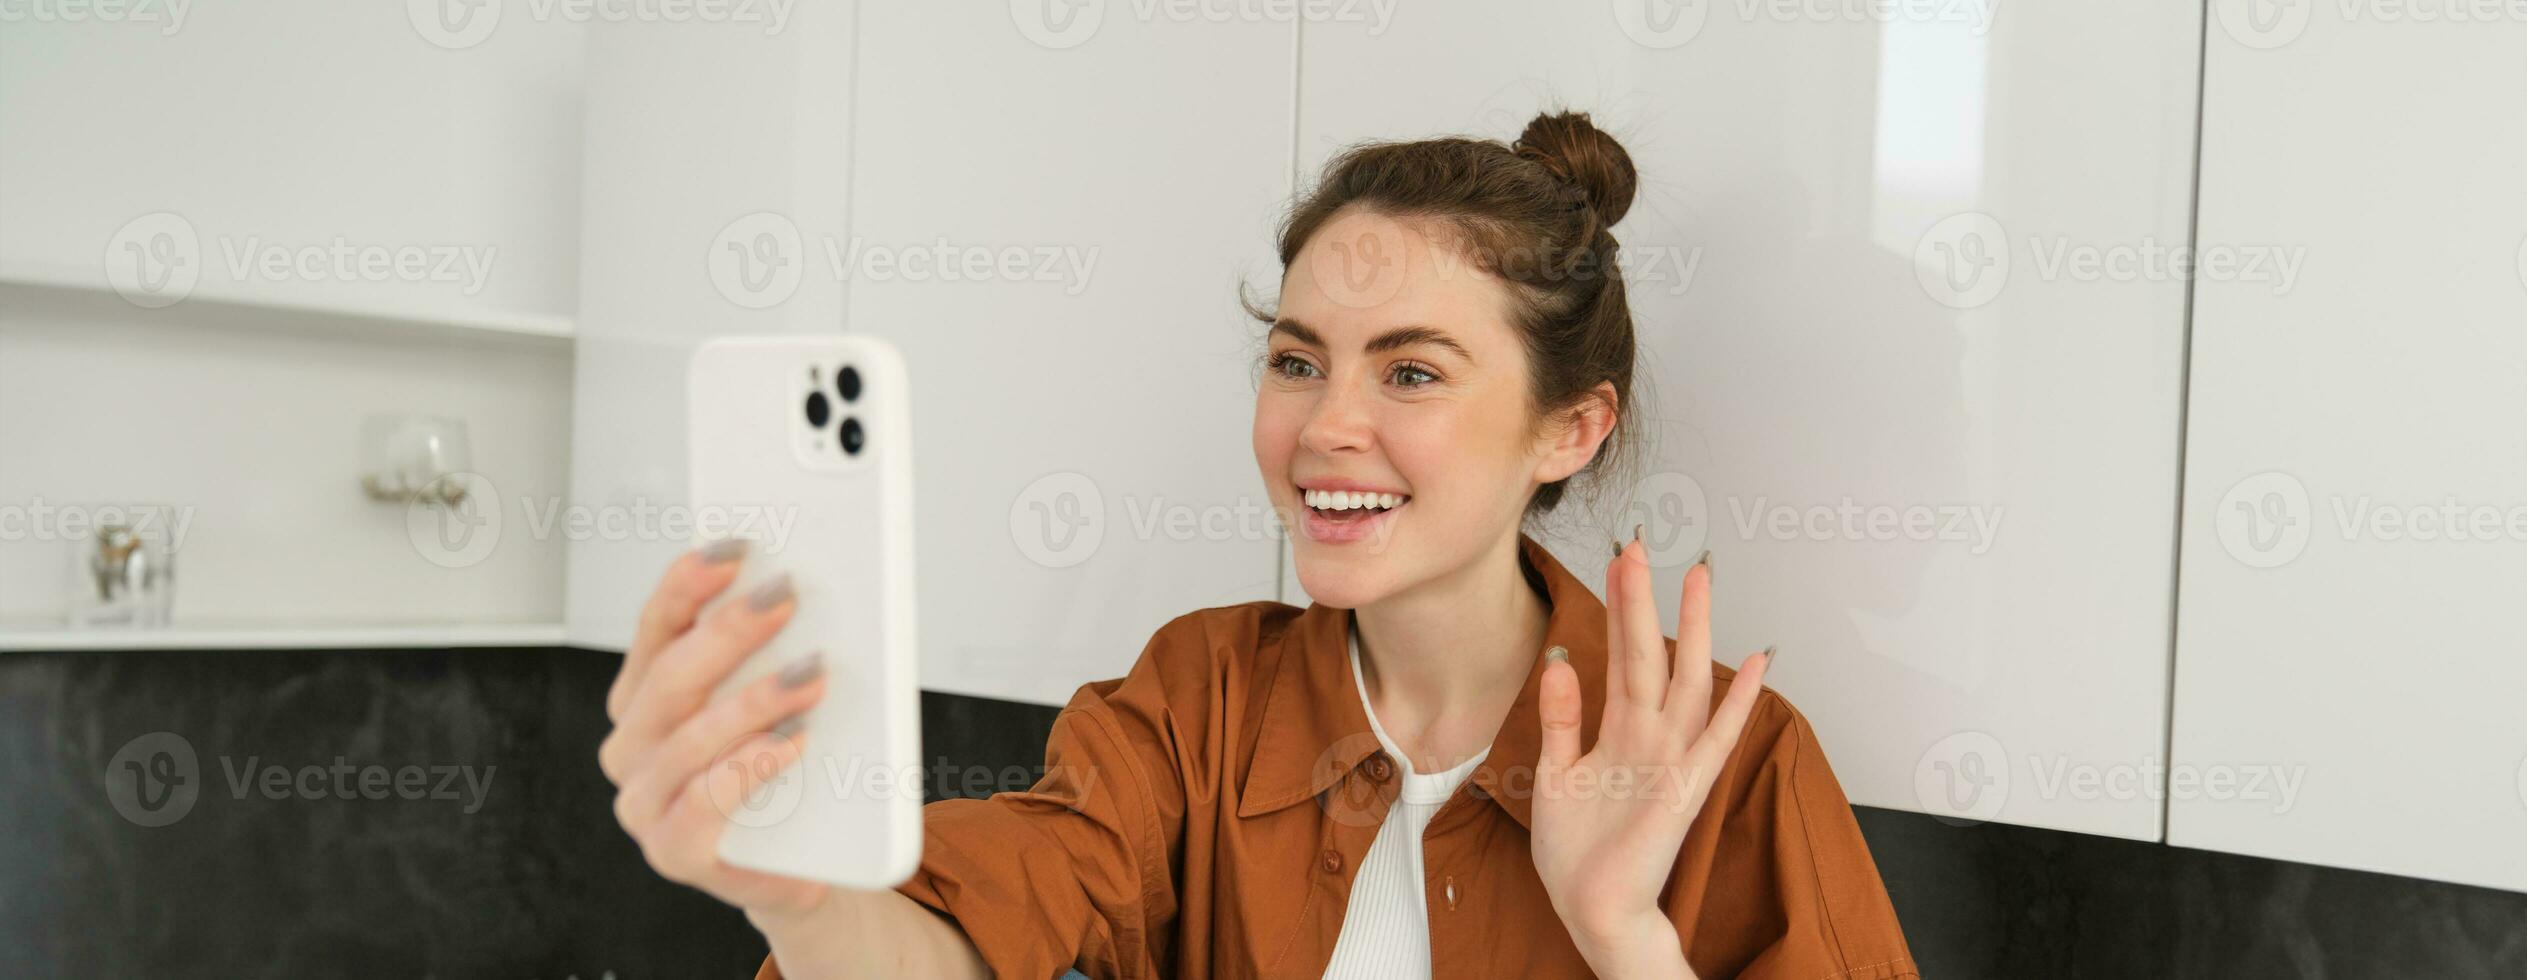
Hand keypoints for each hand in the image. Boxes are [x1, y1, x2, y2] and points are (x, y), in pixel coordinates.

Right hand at [599, 541, 832, 916]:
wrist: (808, 859)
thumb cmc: (788, 770)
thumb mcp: (780, 699)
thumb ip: (778, 651)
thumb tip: (803, 589)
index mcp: (646, 695)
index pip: (656, 627)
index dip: (689, 583)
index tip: (734, 548)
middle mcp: (633, 745)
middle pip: (671, 676)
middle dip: (729, 632)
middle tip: (785, 598)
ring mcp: (645, 802)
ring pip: (689, 738)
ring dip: (754, 701)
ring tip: (811, 675)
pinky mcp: (673, 851)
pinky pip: (702, 805)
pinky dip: (748, 768)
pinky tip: (791, 744)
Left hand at [1530, 536, 1770, 974]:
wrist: (1593, 910)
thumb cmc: (1577, 854)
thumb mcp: (1555, 774)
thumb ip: (1562, 720)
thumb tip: (1560, 661)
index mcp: (1618, 731)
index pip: (1620, 654)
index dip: (1619, 607)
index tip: (1619, 558)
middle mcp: (1649, 736)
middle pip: (1650, 653)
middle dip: (1646, 599)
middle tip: (1641, 543)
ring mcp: (1670, 758)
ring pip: (1685, 679)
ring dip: (1694, 629)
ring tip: (1700, 577)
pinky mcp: (1685, 788)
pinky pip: (1717, 737)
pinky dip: (1738, 701)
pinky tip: (1756, 662)